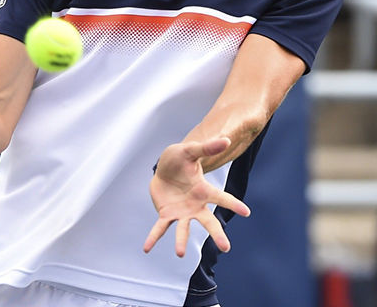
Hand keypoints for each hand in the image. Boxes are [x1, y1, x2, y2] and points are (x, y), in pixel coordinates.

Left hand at [143, 138, 250, 256]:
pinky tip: (146, 248)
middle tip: (226, 247)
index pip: (221, 197)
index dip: (233, 204)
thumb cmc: (179, 159)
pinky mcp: (166, 215)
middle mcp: (196, 206)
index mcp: (204, 191)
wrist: (163, 169)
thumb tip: (225, 139)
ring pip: (183, 229)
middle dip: (217, 234)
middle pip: (208, 221)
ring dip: (181, 241)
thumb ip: (206, 148)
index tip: (246, 212)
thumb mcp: (189, 151)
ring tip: (180, 254)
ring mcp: (181, 212)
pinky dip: (153, 238)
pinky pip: (159, 228)